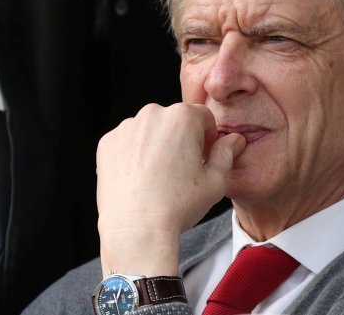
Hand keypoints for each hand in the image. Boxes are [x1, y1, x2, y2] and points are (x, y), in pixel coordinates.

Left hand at [96, 103, 245, 276]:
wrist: (137, 230)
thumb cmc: (178, 206)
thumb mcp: (215, 181)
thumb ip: (227, 153)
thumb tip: (235, 139)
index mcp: (182, 117)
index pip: (203, 117)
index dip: (207, 138)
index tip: (202, 158)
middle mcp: (152, 114)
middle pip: (174, 120)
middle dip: (181, 139)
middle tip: (180, 171)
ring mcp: (127, 128)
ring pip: (150, 130)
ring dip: (157, 145)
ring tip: (158, 177)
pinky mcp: (107, 143)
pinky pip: (127, 142)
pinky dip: (134, 154)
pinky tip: (140, 179)